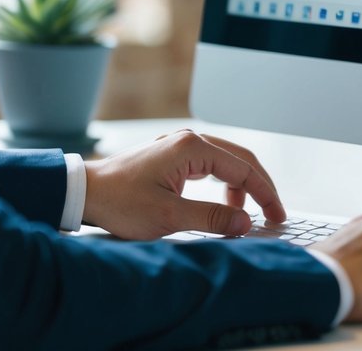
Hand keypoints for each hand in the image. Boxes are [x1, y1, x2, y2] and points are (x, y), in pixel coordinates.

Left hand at [81, 130, 284, 239]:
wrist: (85, 193)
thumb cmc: (120, 202)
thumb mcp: (170, 216)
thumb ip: (212, 218)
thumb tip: (246, 223)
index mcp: (192, 147)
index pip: (243, 169)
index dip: (265, 194)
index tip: (276, 216)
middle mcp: (189, 140)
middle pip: (240, 160)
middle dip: (260, 187)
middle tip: (274, 213)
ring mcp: (180, 145)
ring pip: (226, 161)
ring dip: (241, 186)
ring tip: (244, 214)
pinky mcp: (173, 156)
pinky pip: (210, 165)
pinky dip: (224, 184)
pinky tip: (224, 203)